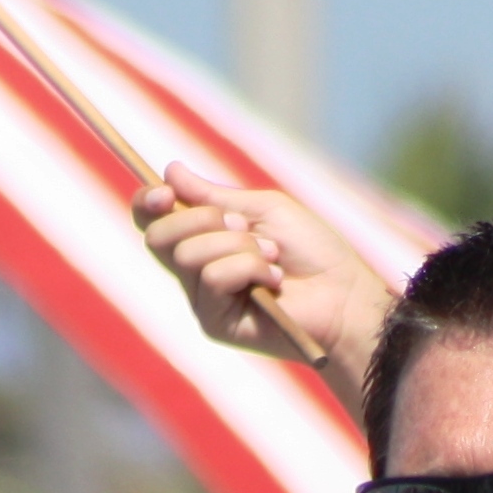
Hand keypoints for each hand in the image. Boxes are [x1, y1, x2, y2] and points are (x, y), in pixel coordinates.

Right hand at [134, 163, 395, 384]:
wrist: (344, 293)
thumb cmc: (313, 251)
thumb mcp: (263, 210)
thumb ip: (215, 197)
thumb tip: (170, 170)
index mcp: (204, 238)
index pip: (153, 221)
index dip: (147, 203)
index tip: (164, 192)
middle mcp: (196, 270)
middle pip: (158, 237)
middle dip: (200, 220)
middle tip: (244, 225)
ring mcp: (203, 298)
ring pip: (188, 255)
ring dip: (237, 245)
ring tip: (273, 256)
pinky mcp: (215, 322)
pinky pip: (213, 278)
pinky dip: (249, 268)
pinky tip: (274, 281)